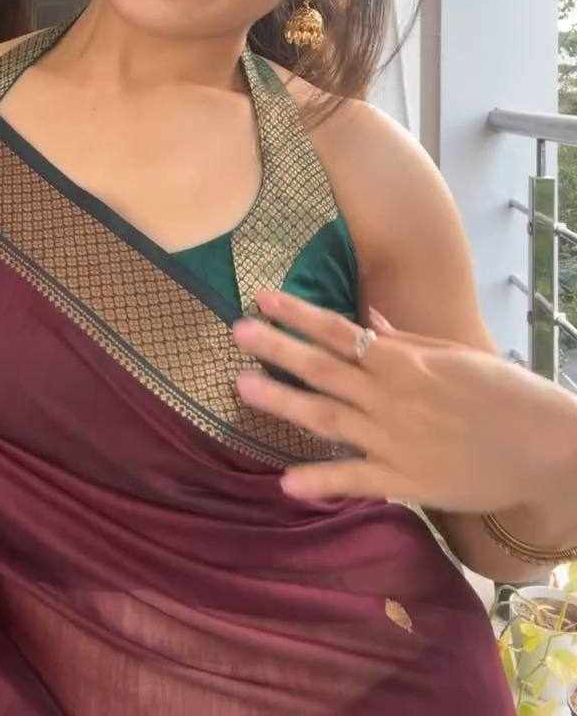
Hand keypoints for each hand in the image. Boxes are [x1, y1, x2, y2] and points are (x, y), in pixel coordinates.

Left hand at [233, 291, 576, 512]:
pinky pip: (355, 481)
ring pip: (328, 419)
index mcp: (405, 362)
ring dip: (283, 402)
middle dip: (278, 348)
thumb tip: (364, 320)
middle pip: (324, 369)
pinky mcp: (405, 482)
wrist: (543, 448)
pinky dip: (321, 482)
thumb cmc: (502, 394)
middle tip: (237, 332)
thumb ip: (405, 341)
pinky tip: (285, 482)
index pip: (340, 332)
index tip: (263, 297)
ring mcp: (395, 441)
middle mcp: (392, 397)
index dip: (299, 314)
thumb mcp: (455, 356)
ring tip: (242, 387)